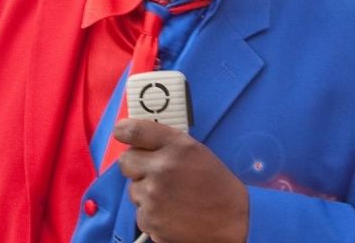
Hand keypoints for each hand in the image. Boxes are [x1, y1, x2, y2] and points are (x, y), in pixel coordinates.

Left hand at [115, 119, 248, 242]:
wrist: (232, 223)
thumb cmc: (219, 188)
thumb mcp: (199, 154)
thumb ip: (170, 145)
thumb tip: (141, 142)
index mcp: (178, 147)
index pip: (135, 131)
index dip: (124, 130)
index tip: (122, 132)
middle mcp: (162, 168)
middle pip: (126, 160)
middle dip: (137, 165)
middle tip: (154, 171)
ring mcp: (152, 196)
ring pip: (133, 188)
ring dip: (146, 190)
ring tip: (172, 195)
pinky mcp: (148, 220)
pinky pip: (139, 211)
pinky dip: (151, 212)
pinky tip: (171, 211)